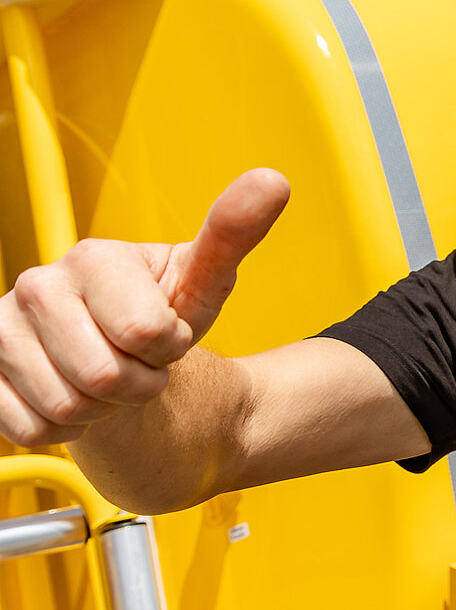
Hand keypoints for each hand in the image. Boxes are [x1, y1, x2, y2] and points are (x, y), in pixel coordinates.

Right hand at [0, 169, 289, 445]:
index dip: (167, 348)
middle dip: (137, 385)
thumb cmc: (164, 311)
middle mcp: (36, 285)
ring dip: (101, 409)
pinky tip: (72, 394)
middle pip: (102, 378)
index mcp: (93, 258)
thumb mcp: (204, 280)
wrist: (120, 351)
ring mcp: (0, 330)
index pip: (145, 334)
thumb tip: (274, 180)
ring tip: (108, 376)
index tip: (166, 333)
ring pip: (65, 408)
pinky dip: (63, 429)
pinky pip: (29, 428)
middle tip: (138, 362)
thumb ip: (233, 234)